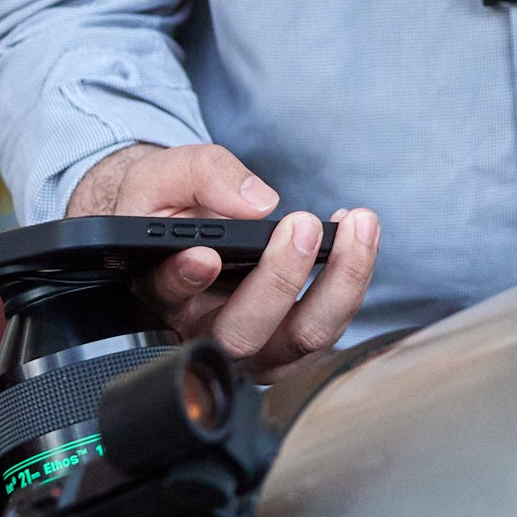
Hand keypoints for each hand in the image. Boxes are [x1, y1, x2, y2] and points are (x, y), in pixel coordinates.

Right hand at [65, 140, 381, 371]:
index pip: (169, 298)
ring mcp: (253, 344)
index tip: (206, 255)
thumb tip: (257, 202)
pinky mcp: (291, 340)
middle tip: (302, 225)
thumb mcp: (168, 172)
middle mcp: (203, 330)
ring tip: (358, 225)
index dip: (186, 281)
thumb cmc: (172, 202)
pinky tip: (358, 234)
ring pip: (300, 339)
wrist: (184, 221)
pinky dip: (352, 280)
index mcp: (159, 292)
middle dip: (279, 280)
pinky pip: (330, 326)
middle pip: (242, 334)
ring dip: (338, 283)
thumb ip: (203, 176)